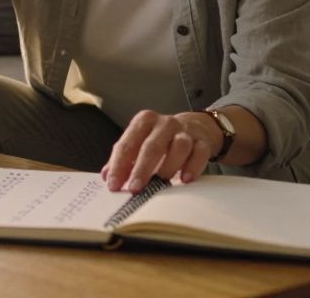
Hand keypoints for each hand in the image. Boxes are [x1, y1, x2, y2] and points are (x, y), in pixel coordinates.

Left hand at [100, 110, 223, 192]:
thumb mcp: (140, 142)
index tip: (113, 185)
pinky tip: (185, 179)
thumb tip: (107, 177)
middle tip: (135, 188)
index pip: (127, 144)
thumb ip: (123, 159)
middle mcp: (164, 123)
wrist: (195, 126)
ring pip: (179, 146)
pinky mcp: (203, 142)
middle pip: (152, 145)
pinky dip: (193, 166)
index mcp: (144, 122)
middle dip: (141, 168)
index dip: (118, 165)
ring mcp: (185, 131)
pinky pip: (200, 153)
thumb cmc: (160, 139)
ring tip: (162, 183)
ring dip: (169, 166)